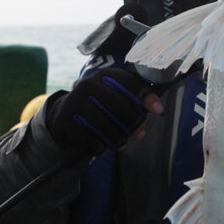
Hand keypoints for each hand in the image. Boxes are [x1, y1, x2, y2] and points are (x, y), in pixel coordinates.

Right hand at [47, 67, 162, 156]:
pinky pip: (89, 136)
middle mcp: (88, 84)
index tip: (158, 110)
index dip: (146, 96)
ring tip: (123, 144)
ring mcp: (74, 101)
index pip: (129, 82)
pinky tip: (104, 148)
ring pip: (105, 124)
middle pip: (118, 105)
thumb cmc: (101, 107)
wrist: (66, 115)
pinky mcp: (65, 119)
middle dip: (133, 122)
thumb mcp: (118, 98)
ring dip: (118, 138)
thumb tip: (158, 108)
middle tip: (139, 134)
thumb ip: (139, 100)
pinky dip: (100, 145)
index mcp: (105, 76)